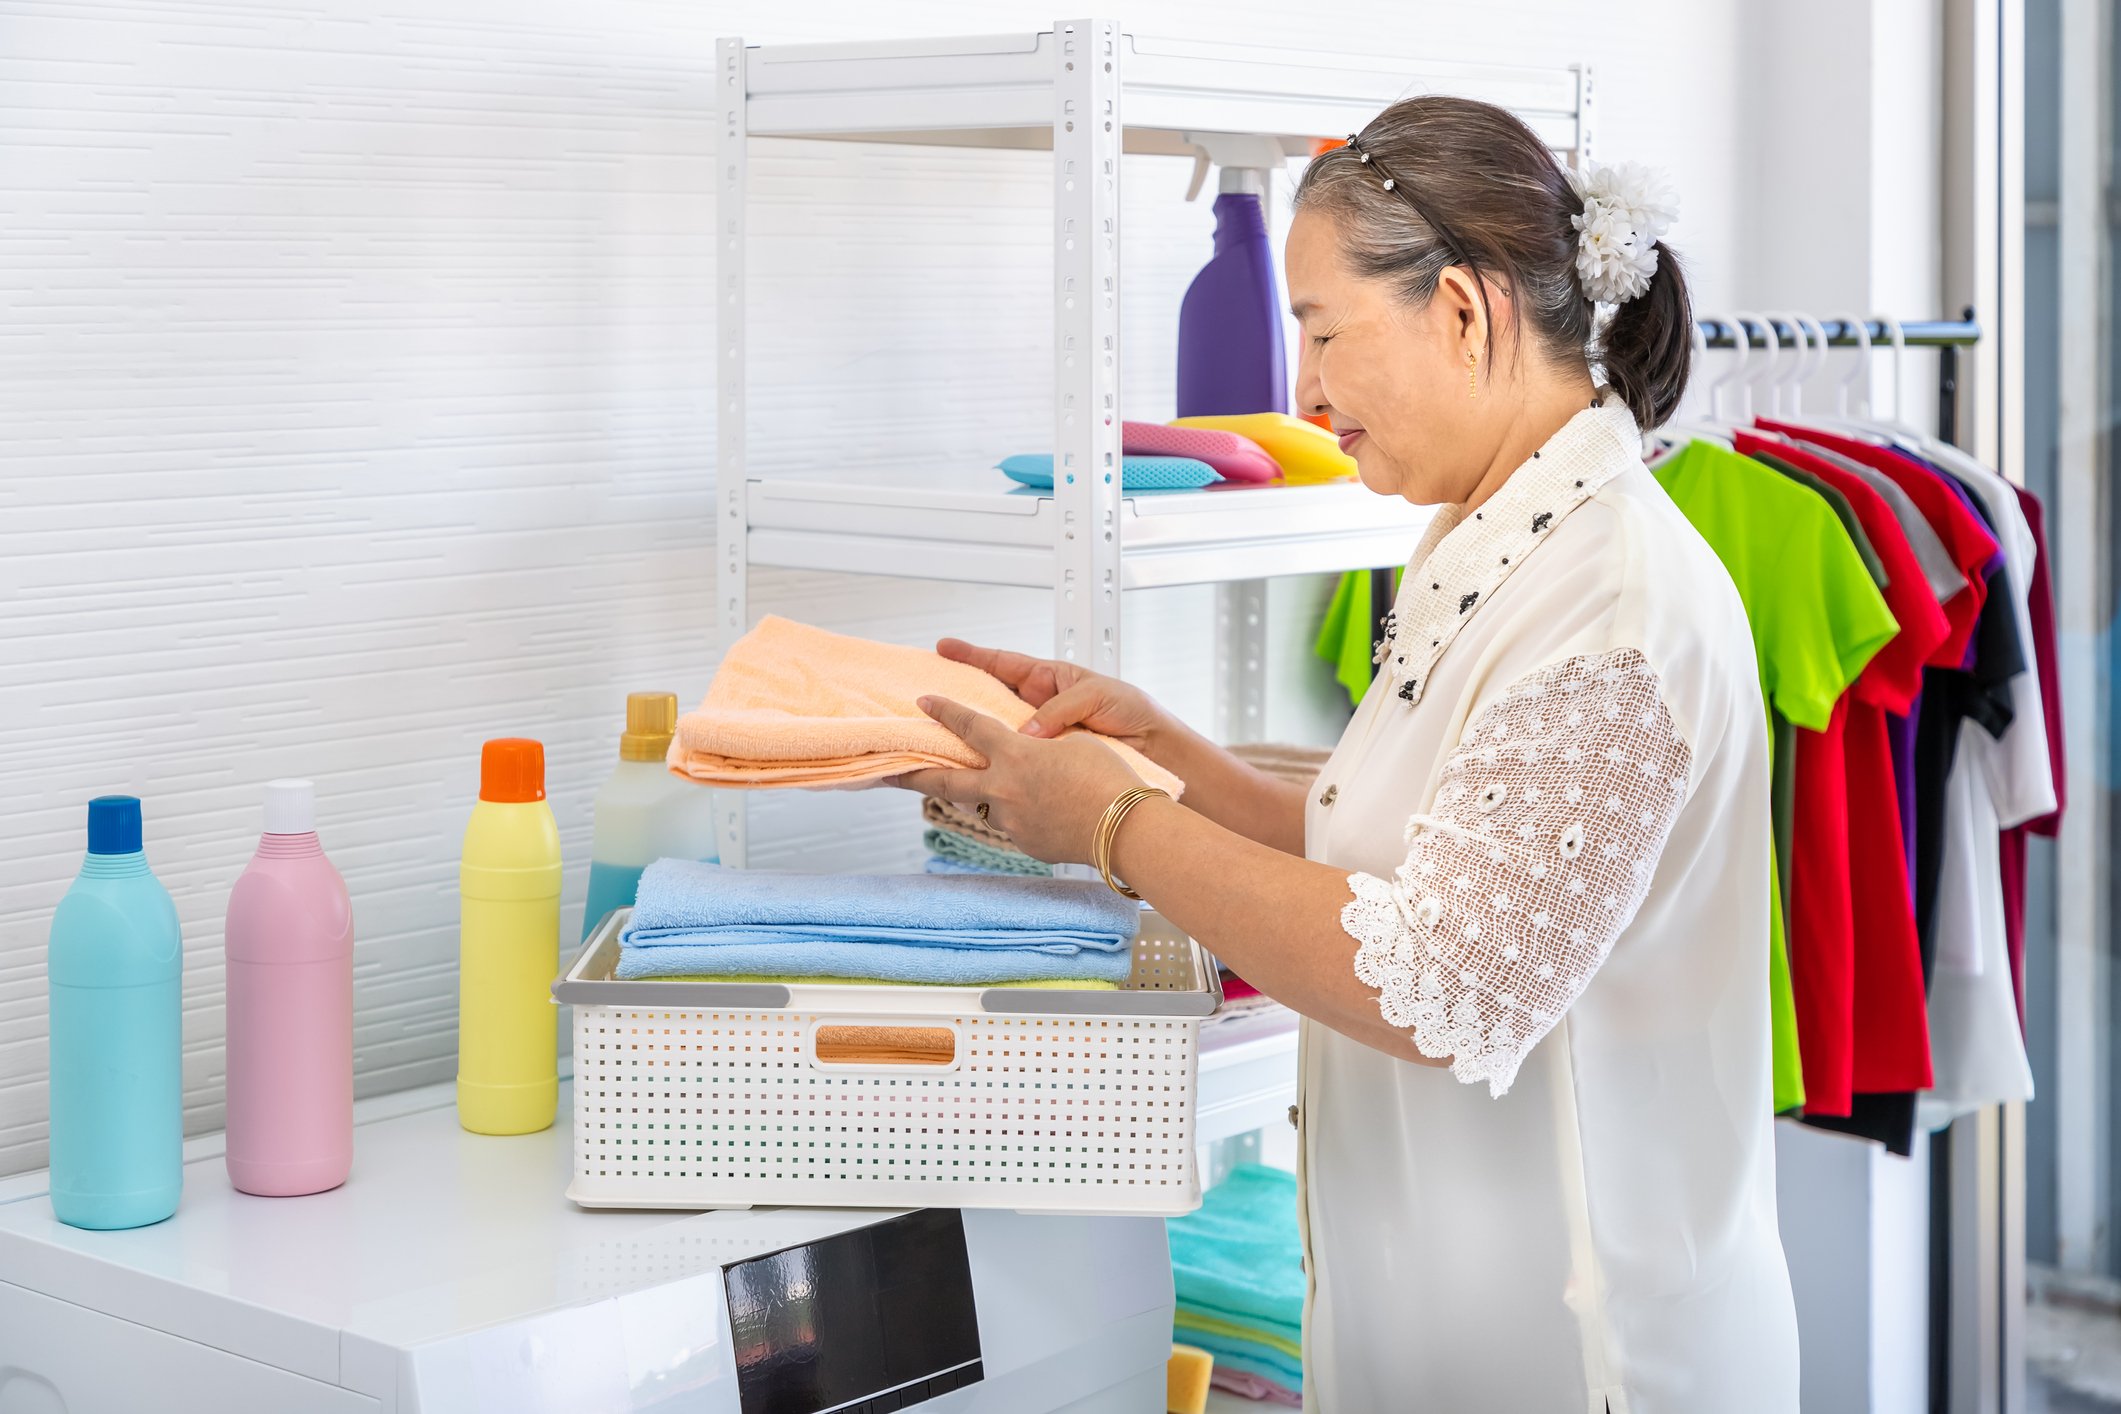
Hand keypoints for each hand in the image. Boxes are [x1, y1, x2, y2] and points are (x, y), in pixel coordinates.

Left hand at [893, 695, 1148, 864]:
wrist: (1125, 828)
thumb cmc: (1109, 778)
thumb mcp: (1075, 743)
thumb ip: (1042, 746)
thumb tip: (1031, 756)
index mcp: (1015, 754)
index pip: (970, 727)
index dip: (945, 712)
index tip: (925, 703)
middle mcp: (1003, 789)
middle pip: (947, 782)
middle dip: (916, 776)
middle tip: (892, 774)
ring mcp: (1011, 822)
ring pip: (986, 806)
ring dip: (988, 797)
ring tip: (1002, 791)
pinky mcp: (1026, 844)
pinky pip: (1015, 825)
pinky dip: (1021, 816)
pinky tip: (1044, 813)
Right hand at [937, 638, 1170, 748]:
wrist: (1155, 748)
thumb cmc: (1132, 711)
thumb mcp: (1096, 695)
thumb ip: (1058, 710)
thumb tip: (1028, 735)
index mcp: (1049, 679)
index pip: (1003, 664)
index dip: (973, 655)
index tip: (944, 648)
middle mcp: (1038, 706)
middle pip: (989, 699)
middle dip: (959, 696)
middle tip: (928, 696)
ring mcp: (1039, 735)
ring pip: (996, 733)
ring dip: (972, 735)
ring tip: (941, 735)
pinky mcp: (1045, 762)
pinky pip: (1014, 759)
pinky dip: (995, 762)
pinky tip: (975, 768)